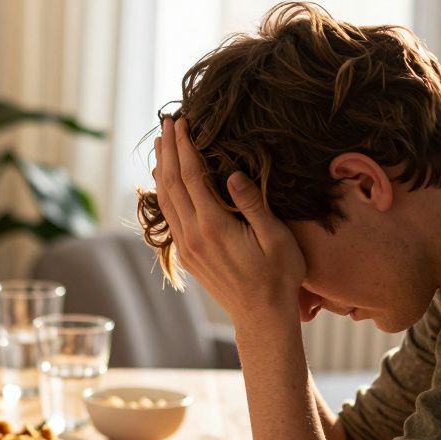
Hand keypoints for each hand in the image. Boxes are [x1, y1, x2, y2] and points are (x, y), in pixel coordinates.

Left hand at [153, 117, 305, 329]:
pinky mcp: (188, 255)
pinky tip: (167, 181)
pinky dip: (165, 192)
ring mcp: (187, 247)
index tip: (182, 122)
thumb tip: (231, 174)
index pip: (191, 176)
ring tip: (161, 143)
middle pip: (172, 183)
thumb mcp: (275, 238)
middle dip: (169, 150)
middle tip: (167, 121)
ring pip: (166, 200)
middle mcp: (193, 235)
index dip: (185, 146)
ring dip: (162, 169)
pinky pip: (170, 216)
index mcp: (213, 226)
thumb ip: (252, 204)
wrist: (262, 317)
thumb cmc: (279, 277)